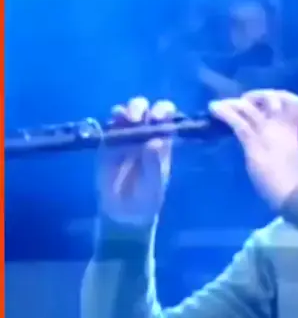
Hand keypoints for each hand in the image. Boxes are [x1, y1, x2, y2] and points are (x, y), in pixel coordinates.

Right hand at [97, 97, 175, 224]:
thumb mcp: (154, 183)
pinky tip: (113, 125)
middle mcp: (146, 132)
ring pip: (127, 111)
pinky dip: (112, 120)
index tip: (157, 117)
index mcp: (163, 139)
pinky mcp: (109, 141)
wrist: (124, 211)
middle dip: (141, 107)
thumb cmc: (147, 196)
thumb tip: (154, 141)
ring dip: (127, 110)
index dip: (163, 110)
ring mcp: (127, 135)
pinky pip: (110, 124)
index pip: (167, 116)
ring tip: (127, 119)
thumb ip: (154, 163)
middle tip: (137, 118)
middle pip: (146, 108)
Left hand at [209, 90, 297, 207]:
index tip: (271, 102)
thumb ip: (283, 143)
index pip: (294, 102)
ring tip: (220, 105)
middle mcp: (280, 126)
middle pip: (270, 97)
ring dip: (232, 104)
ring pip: (249, 108)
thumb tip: (269, 140)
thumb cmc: (292, 181)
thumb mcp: (291, 155)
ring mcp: (267, 133)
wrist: (293, 192)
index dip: (283, 96)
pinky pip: (238, 122)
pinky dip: (224, 113)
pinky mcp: (254, 143)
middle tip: (243, 103)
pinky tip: (214, 109)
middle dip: (254, 96)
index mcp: (292, 130)